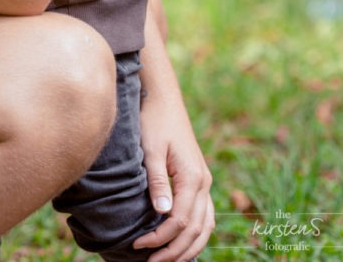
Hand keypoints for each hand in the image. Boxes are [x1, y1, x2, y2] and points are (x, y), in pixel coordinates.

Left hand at [133, 84, 213, 261]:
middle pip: (195, 229)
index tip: (138, 247)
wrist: (163, 98)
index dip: (160, 238)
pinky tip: (181, 242)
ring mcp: (204, 181)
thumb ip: (158, 181)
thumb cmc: (154, 120)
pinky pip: (204, 216)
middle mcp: (204, 182)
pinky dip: (196, 234)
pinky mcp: (199, 179)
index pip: (179, 220)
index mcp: (193, 176)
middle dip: (174, 251)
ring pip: (204, 226)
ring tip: (166, 260)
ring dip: (188, 247)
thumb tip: (162, 213)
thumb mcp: (151, 149)